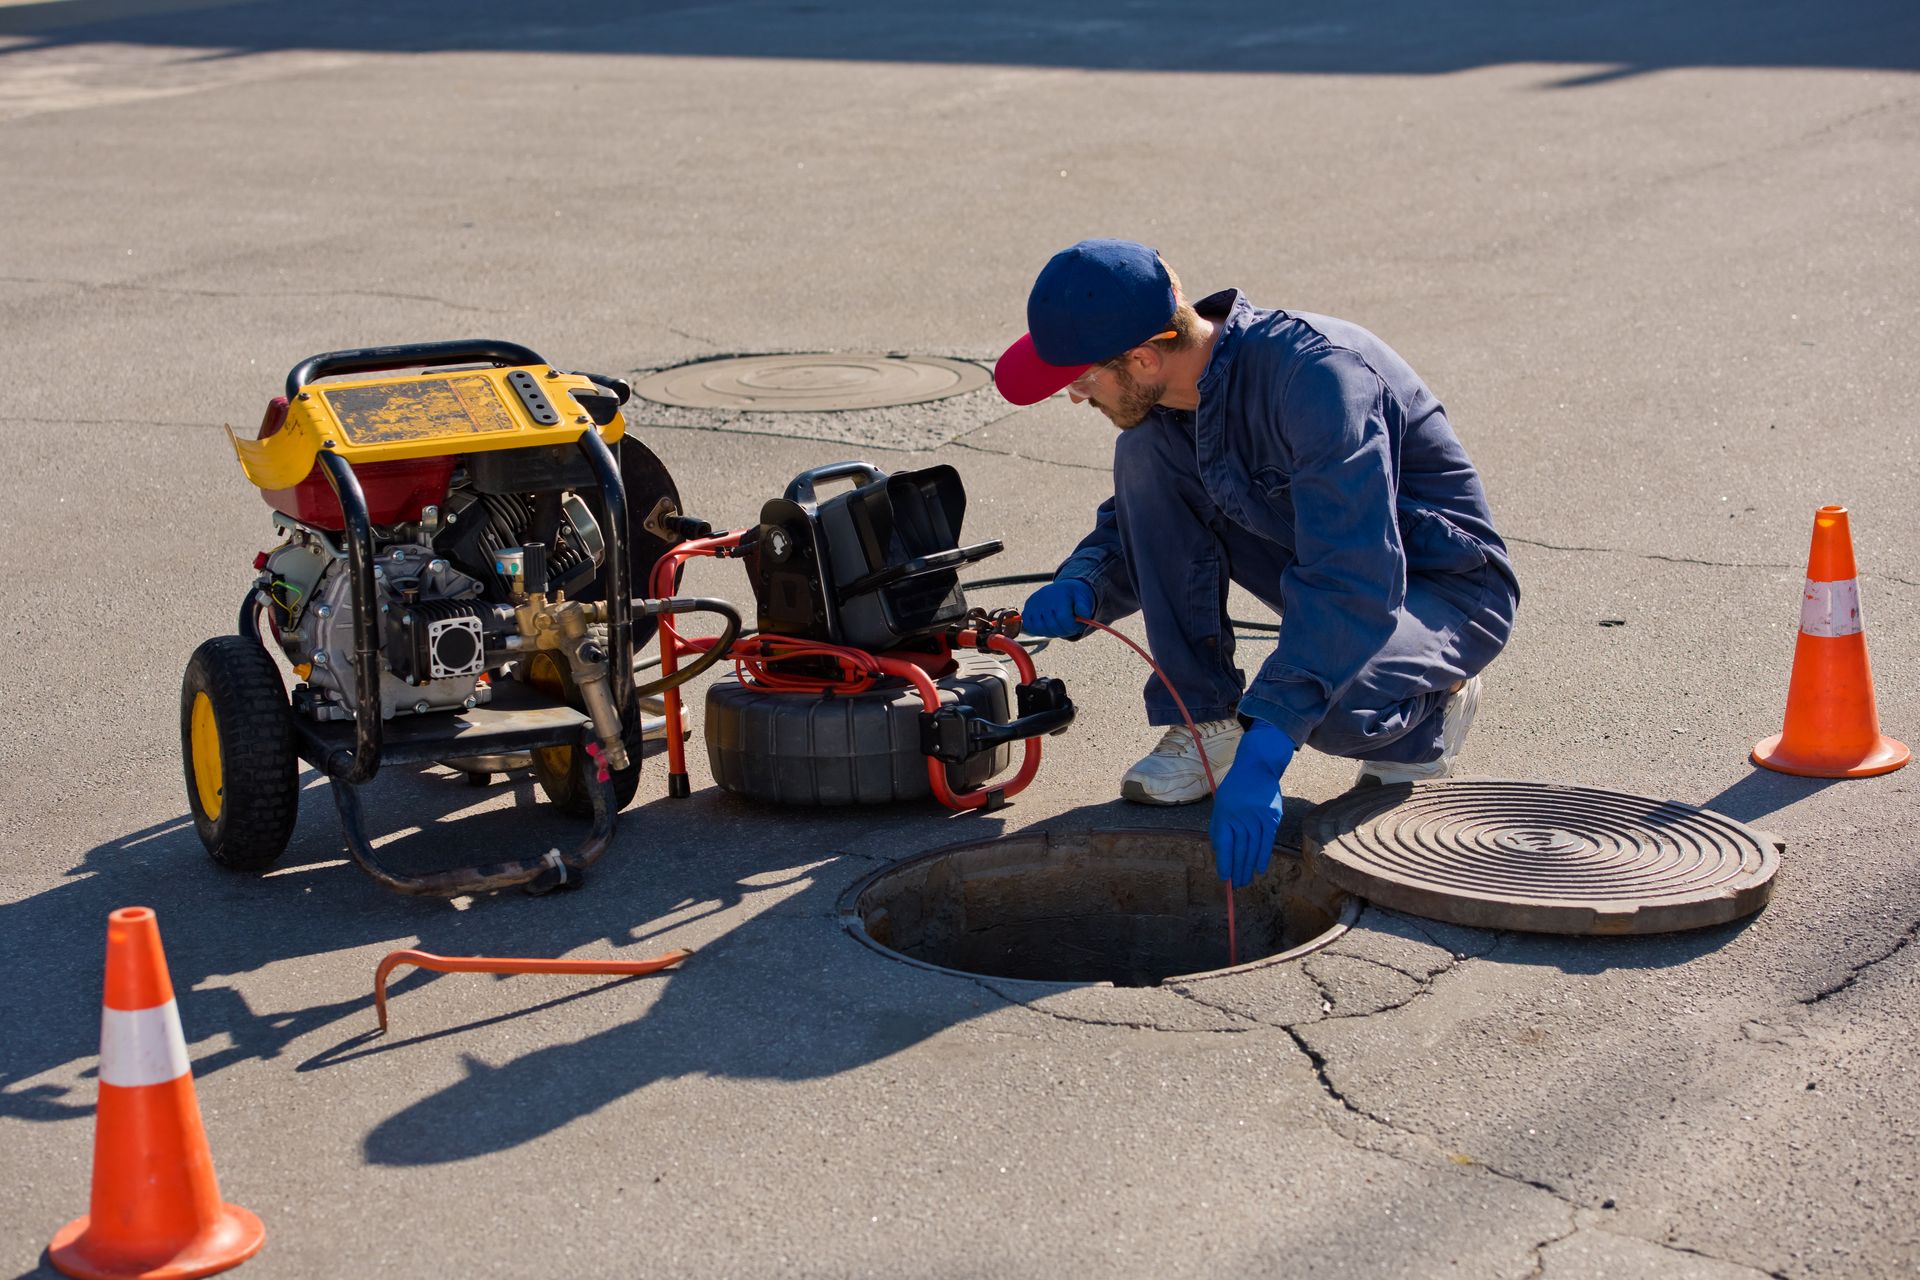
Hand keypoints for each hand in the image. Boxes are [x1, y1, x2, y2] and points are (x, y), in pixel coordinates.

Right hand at [1019, 578, 1094, 637]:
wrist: (1062, 589)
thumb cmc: (1075, 597)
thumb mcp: (1084, 599)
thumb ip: (1085, 608)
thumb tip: (1084, 615)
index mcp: (1059, 595)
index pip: (1064, 619)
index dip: (1072, 627)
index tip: (1077, 627)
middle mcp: (1044, 598)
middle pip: (1052, 626)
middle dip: (1064, 631)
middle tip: (1069, 628)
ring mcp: (1033, 604)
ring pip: (1040, 628)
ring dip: (1051, 632)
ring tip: (1059, 626)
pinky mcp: (1027, 609)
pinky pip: (1029, 626)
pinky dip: (1039, 630)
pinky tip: (1048, 626)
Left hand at [1208, 719, 1295, 886]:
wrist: (1257, 768)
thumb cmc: (1235, 789)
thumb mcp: (1221, 805)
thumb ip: (1219, 828)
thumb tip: (1220, 852)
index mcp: (1225, 815)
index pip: (1224, 845)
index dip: (1225, 863)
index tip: (1224, 878)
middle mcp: (1241, 818)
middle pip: (1239, 850)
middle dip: (1237, 870)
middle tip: (1236, 886)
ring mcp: (1258, 818)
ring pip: (1253, 848)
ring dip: (1249, 867)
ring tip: (1246, 881)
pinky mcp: (1272, 817)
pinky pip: (1267, 841)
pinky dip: (1263, 856)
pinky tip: (1259, 868)